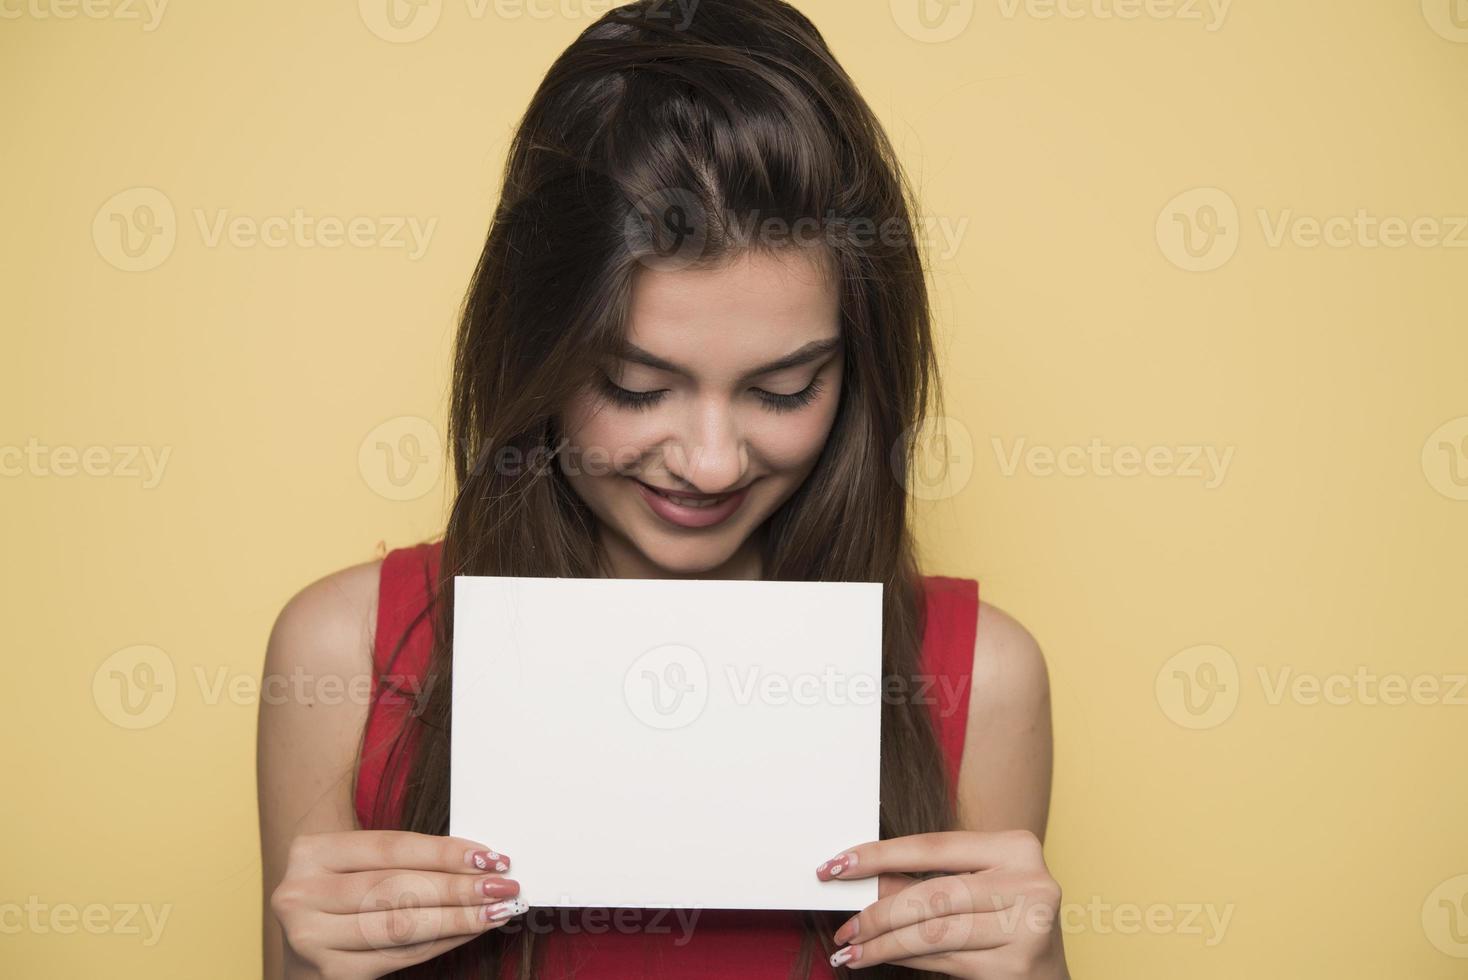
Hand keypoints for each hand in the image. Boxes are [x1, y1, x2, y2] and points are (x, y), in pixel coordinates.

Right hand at [270, 830, 525, 979]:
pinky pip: (399, 956)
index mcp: (310, 853)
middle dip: (458, 887)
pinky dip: (441, 943)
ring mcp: (311, 938)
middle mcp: (301, 894)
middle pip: (397, 888)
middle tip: (503, 885)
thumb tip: (477, 860)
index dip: (444, 852)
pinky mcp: (331, 973)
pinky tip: (469, 931)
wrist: (300, 944)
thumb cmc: (340, 894)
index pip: (390, 848)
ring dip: (458, 918)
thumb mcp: (354, 865)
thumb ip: (400, 859)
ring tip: (496, 910)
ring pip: (400, 925)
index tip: (489, 855)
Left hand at [815, 830, 1067, 978]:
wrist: (1048, 974)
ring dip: (884, 943)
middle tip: (844, 925)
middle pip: (933, 894)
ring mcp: (1027, 927)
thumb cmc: (1004, 920)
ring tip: (852, 949)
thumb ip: (924, 879)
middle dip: (878, 911)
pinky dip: (905, 959)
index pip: (934, 846)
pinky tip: (881, 958)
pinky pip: (943, 959)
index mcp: (1017, 847)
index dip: (880, 855)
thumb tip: (861, 877)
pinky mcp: (1015, 966)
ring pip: (934, 932)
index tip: (837, 864)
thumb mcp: (972, 887)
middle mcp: (1029, 883)